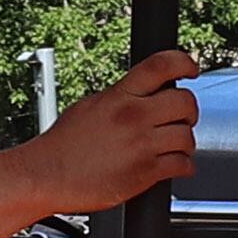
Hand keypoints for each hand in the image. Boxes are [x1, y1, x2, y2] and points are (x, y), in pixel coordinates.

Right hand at [28, 50, 200, 213]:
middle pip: (185, 101)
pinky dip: (183, 166)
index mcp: (119, 96)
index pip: (161, 66)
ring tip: (173, 145)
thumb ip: (119, 98)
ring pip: (187, 136)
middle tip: (182, 117)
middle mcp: (133, 117)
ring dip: (185, 142)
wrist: (45, 175)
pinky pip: (182, 165)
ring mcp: (141, 146)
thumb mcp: (90, 106)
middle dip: (188, 110)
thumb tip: (141, 91)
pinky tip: (173, 165)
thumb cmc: (62, 145)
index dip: (184, 62)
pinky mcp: (145, 173)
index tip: (191, 68)